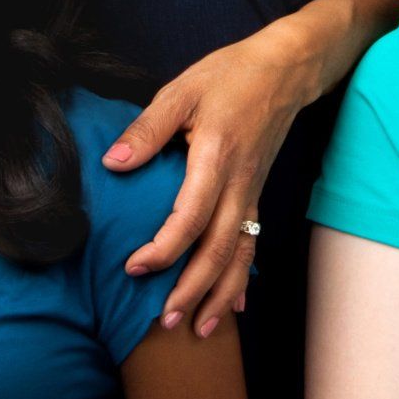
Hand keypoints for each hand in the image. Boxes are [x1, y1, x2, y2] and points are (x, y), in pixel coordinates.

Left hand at [102, 24, 311, 337]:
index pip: (192, 216)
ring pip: (240, 254)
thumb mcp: (183, 89)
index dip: (164, 248)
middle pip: (220, 249)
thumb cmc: (231, 75)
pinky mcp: (257, 195)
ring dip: (220, 294)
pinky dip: (242, 278)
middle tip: (165, 322)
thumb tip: (112, 164)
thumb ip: (147, 128)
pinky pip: (252, 245)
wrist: (286, 69)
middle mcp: (240, 183)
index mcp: (217, 156)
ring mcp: (252, 192)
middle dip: (193, 289)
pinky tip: (233, 305)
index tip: (133, 268)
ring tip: (200, 329)